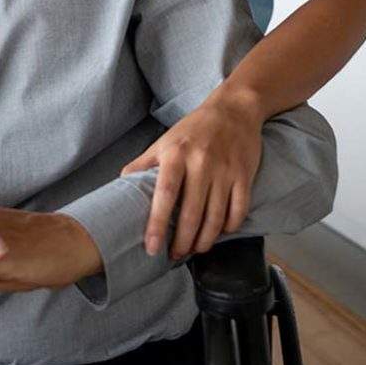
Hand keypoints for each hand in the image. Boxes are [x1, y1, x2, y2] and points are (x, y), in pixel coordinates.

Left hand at [120, 92, 263, 258]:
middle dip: (182, 242)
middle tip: (174, 254)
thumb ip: (143, 164)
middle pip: (191, 213)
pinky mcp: (244, 175)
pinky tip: (219, 232)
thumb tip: (121, 184)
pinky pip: (238, 211)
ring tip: (195, 249)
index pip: (165, 195)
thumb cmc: (194, 128)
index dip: (157, 224)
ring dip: (204, 241)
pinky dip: (228, 227)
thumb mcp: (164, 141)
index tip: (152, 247)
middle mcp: (201, 163)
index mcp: (176, 154)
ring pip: (215, 218)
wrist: (233, 109)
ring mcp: (224, 170)